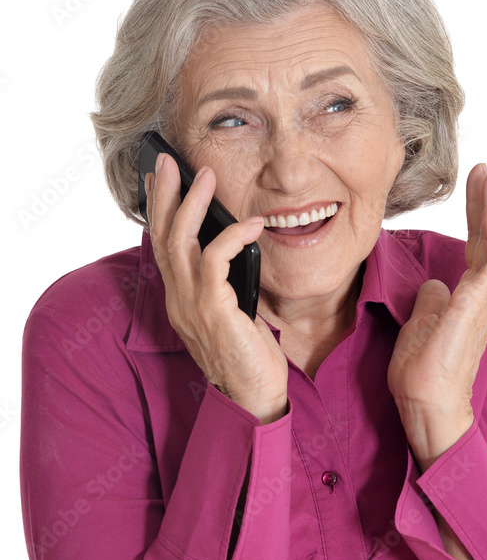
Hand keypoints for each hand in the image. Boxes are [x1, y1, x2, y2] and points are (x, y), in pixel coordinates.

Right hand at [146, 152, 287, 424]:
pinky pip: (216, 260)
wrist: (254, 397)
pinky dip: (232, 236)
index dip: (160, 211)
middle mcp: (179, 301)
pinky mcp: (215, 311)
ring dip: (193, 205)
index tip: (161, 180)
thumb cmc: (250, 357)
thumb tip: (232, 250)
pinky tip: (251, 224)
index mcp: (180, 301)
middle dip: (165, 195)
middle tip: (169, 162)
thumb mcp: (232, 313)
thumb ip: (224, 285)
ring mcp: (193, 306)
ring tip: (205, 176)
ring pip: (182, 242)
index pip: (162, 248)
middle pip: (163, 237)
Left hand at [387, 163, 486, 469]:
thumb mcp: (418, 325)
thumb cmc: (422, 373)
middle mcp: (479, 297)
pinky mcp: (476, 307)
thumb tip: (432, 284)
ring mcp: (480, 301)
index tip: (481, 190)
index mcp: (465, 299)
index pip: (474, 250)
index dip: (478, 220)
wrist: (426, 404)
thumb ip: (430, 300)